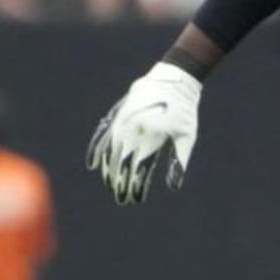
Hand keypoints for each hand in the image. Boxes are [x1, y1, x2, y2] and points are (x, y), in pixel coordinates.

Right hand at [86, 63, 200, 203]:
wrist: (173, 79)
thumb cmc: (184, 111)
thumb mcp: (187, 137)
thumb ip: (178, 161)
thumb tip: (173, 187)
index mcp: (150, 136)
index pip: (138, 168)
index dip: (134, 185)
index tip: (135, 200)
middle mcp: (132, 129)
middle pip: (121, 162)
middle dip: (120, 183)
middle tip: (122, 200)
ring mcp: (121, 121)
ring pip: (110, 151)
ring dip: (109, 170)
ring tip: (111, 186)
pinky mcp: (117, 115)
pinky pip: (103, 135)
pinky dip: (97, 150)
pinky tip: (93, 165)